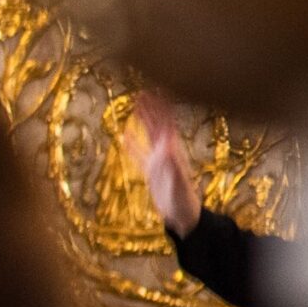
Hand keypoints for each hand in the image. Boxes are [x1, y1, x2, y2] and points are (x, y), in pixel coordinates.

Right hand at [121, 97, 200, 238]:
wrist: (184, 216)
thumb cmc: (184, 202)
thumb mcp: (179, 184)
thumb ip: (174, 167)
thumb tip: (167, 148)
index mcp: (174, 150)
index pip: (166, 123)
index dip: (162, 107)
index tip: (157, 90)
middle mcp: (167, 151)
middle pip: (157, 123)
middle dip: (151, 107)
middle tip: (142, 91)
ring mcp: (158, 160)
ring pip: (149, 134)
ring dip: (143, 119)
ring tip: (135, 104)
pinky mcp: (151, 171)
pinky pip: (139, 154)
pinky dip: (131, 144)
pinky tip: (123, 136)